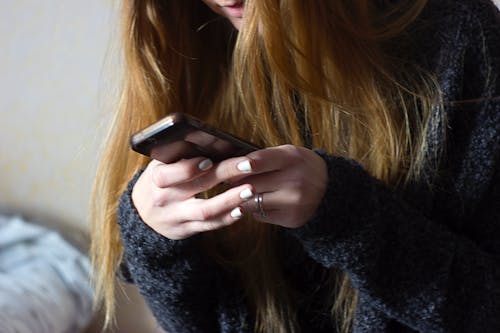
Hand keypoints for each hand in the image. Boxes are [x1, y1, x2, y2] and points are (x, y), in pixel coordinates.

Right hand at [131, 157, 255, 239]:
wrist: (142, 215)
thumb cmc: (159, 182)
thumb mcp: (160, 165)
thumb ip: (179, 154)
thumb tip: (211, 140)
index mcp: (156, 178)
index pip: (171, 173)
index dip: (190, 168)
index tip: (209, 161)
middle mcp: (165, 199)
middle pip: (197, 186)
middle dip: (225, 174)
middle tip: (247, 165)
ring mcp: (177, 217)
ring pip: (206, 211)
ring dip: (230, 200)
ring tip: (250, 190)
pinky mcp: (187, 230)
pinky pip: (210, 226)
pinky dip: (227, 218)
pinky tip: (243, 208)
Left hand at [224, 144, 327, 227]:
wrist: (329, 189)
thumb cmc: (301, 167)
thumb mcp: (288, 154)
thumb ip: (262, 158)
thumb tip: (230, 168)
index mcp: (291, 158)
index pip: (257, 161)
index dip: (238, 166)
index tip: (228, 169)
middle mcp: (294, 180)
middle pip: (251, 184)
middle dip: (236, 184)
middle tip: (229, 182)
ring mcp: (293, 201)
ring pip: (252, 202)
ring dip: (244, 199)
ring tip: (246, 192)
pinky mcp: (291, 218)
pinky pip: (260, 215)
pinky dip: (257, 210)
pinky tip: (265, 203)